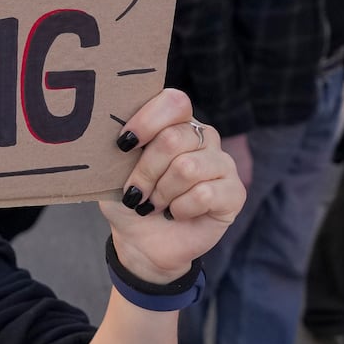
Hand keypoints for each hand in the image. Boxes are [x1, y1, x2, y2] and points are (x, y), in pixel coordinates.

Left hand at [100, 90, 246, 283]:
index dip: (147, 121)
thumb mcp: (112, 172)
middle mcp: (202, 136)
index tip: (123, 145)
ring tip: (154, 204)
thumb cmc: (128, 199)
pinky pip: (205, 193)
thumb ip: (117, 148)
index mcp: (173, 122)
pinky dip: (180, 208)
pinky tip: (177, 213)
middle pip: (173, 139)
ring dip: (161, 193)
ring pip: (187, 167)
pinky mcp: (234, 191)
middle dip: (146, 171)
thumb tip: (108, 131)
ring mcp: (222, 162)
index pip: (173, 102)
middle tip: (135, 192)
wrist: (141, 241)